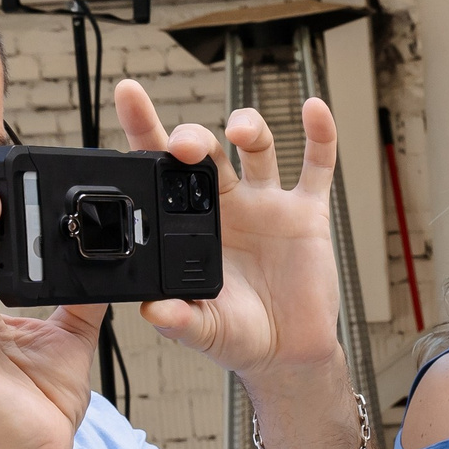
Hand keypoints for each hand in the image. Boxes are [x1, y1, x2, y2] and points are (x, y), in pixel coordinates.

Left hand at [112, 80, 344, 384]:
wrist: (288, 354)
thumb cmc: (238, 338)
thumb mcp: (202, 331)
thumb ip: (179, 319)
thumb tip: (153, 311)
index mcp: (189, 226)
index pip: (160, 170)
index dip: (144, 130)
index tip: (128, 94)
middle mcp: (226, 206)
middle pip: (205, 152)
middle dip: (194, 138)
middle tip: (188, 146)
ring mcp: (267, 205)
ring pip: (257, 147)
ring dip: (249, 126)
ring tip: (241, 132)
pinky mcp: (306, 213)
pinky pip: (316, 165)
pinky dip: (319, 135)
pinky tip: (314, 109)